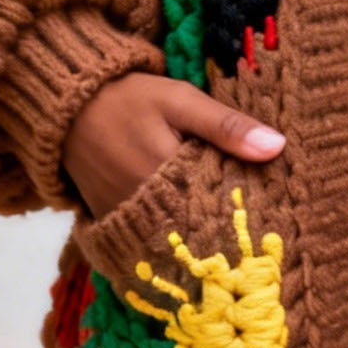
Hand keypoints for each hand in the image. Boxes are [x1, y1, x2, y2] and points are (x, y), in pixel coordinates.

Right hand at [61, 71, 284, 221]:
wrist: (69, 106)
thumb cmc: (132, 98)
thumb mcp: (181, 100)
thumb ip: (226, 125)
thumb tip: (277, 147)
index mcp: (166, 178)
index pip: (217, 211)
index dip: (244, 220)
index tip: (270, 224)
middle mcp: (142, 210)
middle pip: (196, 234)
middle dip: (224, 239)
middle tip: (256, 243)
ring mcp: (122, 222)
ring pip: (172, 243)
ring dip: (198, 243)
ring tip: (232, 249)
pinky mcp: (109, 224)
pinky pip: (146, 242)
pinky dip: (169, 241)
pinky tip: (192, 240)